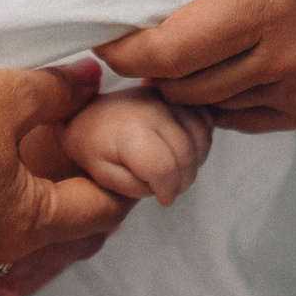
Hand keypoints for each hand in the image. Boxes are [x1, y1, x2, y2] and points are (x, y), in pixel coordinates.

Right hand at [0, 56, 130, 271]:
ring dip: (37, 209)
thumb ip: (61, 92)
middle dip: (84, 195)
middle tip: (97, 157)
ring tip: (48, 167)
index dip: (123, 177)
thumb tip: (90, 82)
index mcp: (23, 226)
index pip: (99, 211)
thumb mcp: (11, 92)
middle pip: (61, 233)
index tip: (130, 149)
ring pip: (14, 239)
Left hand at [58, 88, 213, 206]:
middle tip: (169, 191)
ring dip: (195, 162)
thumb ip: (132, 186)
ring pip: (201, 137)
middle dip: (182, 182)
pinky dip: (202, 141)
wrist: (90, 115)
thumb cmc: (93, 148)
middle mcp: (152, 109)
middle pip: (187, 155)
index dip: (167, 191)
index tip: (162, 200)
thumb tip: (162, 185)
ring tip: (176, 173)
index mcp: (130, 131)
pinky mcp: (177, 95)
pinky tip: (185, 152)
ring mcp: (168, 99)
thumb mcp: (103, 175)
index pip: (164, 168)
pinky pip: (205, 121)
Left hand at [94, 0, 295, 133]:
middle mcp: (290, 59)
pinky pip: (241, 116)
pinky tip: (239, 57)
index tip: (104, 42)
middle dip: (155, 65)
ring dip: (190, 81)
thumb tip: (113, 16)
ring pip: (209, 106)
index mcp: (266, 7)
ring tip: (203, 39)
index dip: (126, 53)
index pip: (170, 54)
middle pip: (184, 87)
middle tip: (151, 34)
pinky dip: (224, 93)